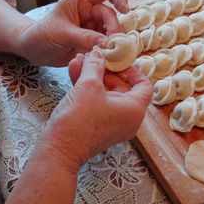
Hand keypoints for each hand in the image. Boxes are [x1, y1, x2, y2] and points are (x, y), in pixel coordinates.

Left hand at [17, 0, 128, 66]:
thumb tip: (106, 43)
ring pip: (110, 31)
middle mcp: (88, 12)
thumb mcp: (61, 34)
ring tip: (111, 53)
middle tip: (114, 44)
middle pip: (109, 15)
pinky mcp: (92, 42)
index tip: (123, 8)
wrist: (32, 52)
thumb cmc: (40, 35)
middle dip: (114, 28)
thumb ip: (84, 37)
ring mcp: (91, 27)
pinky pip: (105, 44)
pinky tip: (108, 58)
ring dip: (113, 42)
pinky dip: (108, 51)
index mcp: (78, 1)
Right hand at [34, 51, 152, 171]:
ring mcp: (114, 124)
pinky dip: (88, 89)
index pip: (144, 85)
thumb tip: (97, 54)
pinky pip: (98, 103)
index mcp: (135, 110)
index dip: (131, 70)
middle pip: (123, 87)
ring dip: (94, 77)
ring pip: (107, 94)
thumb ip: (95, 66)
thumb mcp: (88, 85)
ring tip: (79, 62)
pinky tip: (74, 72)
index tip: (118, 61)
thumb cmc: (79, 121)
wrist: (60, 149)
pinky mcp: (99, 127)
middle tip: (94, 58)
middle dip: (106, 70)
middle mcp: (128, 119)